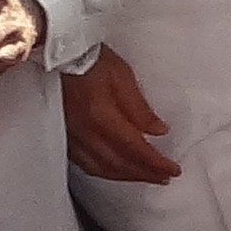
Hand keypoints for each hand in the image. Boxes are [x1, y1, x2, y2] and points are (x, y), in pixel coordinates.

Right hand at [61, 45, 183, 183]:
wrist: (57, 53)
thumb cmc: (91, 59)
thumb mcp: (122, 76)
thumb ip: (139, 108)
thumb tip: (158, 131)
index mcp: (101, 116)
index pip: (134, 148)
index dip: (155, 163)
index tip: (172, 170)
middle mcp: (84, 132)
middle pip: (117, 164)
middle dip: (143, 174)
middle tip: (163, 178)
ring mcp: (71, 136)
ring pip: (99, 168)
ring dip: (124, 176)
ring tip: (144, 177)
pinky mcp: (63, 135)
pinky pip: (84, 163)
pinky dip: (103, 171)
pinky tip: (113, 171)